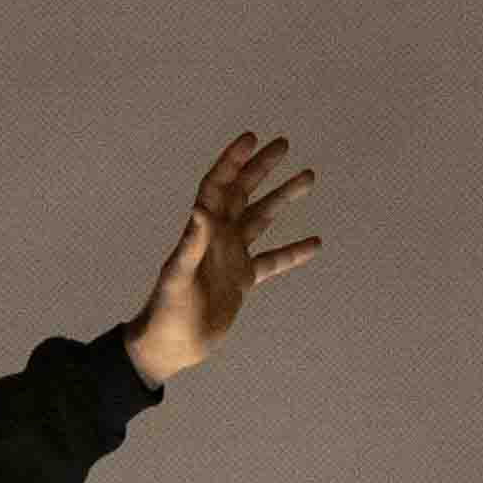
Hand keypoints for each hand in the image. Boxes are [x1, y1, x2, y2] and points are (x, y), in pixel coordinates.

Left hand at [123, 128, 323, 382]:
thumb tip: (201, 210)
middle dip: (261, 167)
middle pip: (243, 193)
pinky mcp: (242, 280)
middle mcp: (218, 237)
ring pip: (261, 219)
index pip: (218, 186)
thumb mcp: (178, 278)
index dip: (232, 161)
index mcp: (202, 231)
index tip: (251, 138)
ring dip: (282, 198)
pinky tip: (315, 243)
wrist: (171, 345)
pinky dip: (292, 252)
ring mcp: (231, 257)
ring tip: (308, 176)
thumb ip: (190, 245)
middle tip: (284, 144)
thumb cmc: (168, 311)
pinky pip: (272, 261)